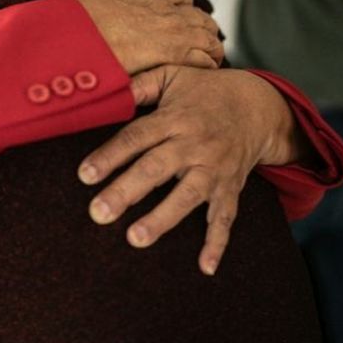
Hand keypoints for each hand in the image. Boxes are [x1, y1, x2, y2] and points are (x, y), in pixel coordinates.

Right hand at [65, 0, 222, 73]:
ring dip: (209, 47)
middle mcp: (167, 10)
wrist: (80, 36)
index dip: (183, 5)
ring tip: (208, 58)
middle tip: (199, 40)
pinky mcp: (176, 55)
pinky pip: (205, 60)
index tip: (181, 15)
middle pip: (200, 16)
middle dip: (202, 27)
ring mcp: (175, 32)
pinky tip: (203, 72)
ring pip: (209, 37)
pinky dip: (207, 66)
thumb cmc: (81, 13)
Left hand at [79, 67, 300, 275]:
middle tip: (99, 213)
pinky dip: (217, 243)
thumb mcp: (173, 75)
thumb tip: (107, 90)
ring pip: (187, 196)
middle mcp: (194, 144)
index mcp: (175, 118)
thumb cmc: (204, 90)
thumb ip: (140, 84)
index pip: (136, 137)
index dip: (110, 156)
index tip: (84, 175)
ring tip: (135, 238)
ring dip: (163, 218)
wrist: (258, 106)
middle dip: (126, 191)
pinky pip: (225, 218)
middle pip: (156, 169)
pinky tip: (205, 267)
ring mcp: (214, 169)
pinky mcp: (231, 188)